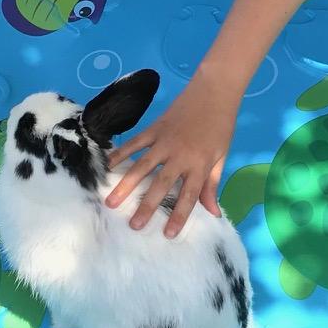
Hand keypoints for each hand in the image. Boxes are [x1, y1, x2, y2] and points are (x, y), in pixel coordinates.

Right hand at [106, 80, 238, 238]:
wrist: (214, 92)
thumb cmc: (221, 126)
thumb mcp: (221, 157)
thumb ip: (212, 185)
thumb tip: (213, 213)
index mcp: (199, 165)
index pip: (189, 196)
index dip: (179, 216)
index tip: (167, 234)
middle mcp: (180, 156)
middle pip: (161, 184)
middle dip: (147, 206)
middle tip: (133, 225)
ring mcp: (165, 141)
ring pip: (142, 166)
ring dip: (126, 185)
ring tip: (111, 201)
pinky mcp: (154, 128)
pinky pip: (134, 143)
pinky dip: (120, 153)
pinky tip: (107, 165)